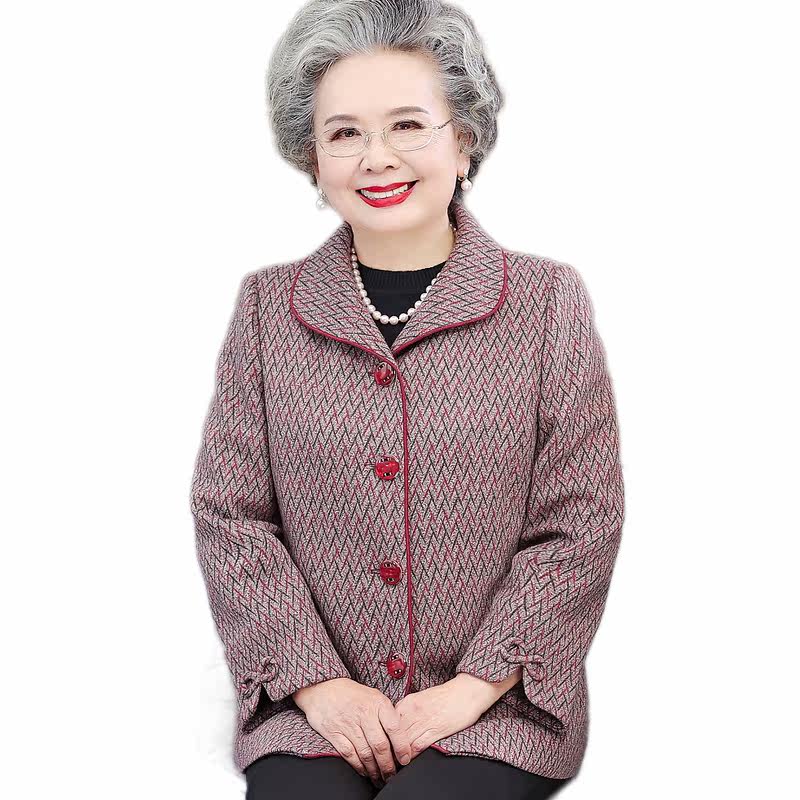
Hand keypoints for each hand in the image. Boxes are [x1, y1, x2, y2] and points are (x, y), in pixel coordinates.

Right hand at [293, 677, 412, 787]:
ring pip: (366, 753)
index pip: (394, 728)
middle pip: (380, 745)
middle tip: (392, 775)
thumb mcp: (374, 696)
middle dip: (388, 765)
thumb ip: (386, 714)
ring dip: (374, 769)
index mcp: (377, 702)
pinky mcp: (334, 732)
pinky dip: (358, 766)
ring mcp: (348, 723)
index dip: (402, 747)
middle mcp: (364, 713)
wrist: (324, 688)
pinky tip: (364, 771)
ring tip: (380, 777)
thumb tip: (402, 738)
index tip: (405, 759)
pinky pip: (349, 754)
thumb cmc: (353, 694)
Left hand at [390, 674, 501, 762]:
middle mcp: (412, 711)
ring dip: (396, 756)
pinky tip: (407, 762)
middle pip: (392, 734)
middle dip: (386, 749)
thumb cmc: (446, 696)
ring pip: (402, 742)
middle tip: (381, 762)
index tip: (379, 748)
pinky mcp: (436, 731)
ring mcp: (423, 721)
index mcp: (408, 702)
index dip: (382, 738)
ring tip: (391, 767)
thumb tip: (396, 724)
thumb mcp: (421, 699)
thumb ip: (407, 711)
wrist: (466, 691)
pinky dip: (410, 756)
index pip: (387, 723)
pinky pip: (417, 746)